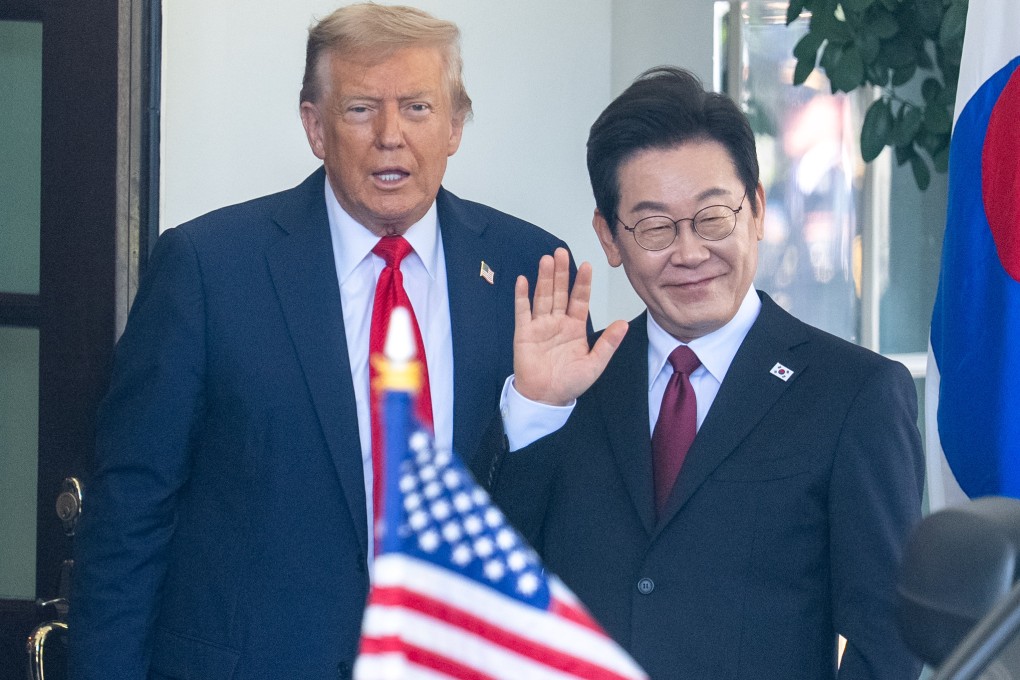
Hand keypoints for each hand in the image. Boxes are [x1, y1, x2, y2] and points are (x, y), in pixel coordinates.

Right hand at [513, 248, 627, 405]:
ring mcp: (540, 325)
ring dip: (544, 278)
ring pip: (542, 296)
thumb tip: (623, 324)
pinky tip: (523, 281)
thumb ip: (608, 343)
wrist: (546, 398)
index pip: (580, 299)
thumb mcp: (594, 364)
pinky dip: (522, 296)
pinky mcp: (524, 333)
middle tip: (561, 252)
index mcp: (575, 327)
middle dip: (561, 272)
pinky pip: (522, 311)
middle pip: (559, 292)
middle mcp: (557, 322)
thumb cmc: (570, 383)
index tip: (587, 265)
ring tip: (546, 260)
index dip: (582, 283)